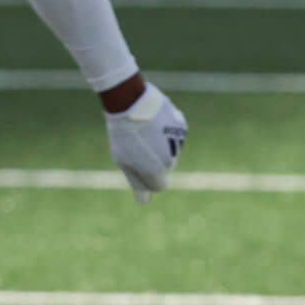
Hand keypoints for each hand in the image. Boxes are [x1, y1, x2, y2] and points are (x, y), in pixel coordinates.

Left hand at [106, 82, 187, 201]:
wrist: (131, 103)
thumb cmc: (123, 134)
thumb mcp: (124, 160)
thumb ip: (137, 182)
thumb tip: (144, 201)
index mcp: (156, 171)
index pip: (160, 186)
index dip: (148, 178)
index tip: (137, 166)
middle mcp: (171, 159)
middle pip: (166, 168)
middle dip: (155, 161)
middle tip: (138, 146)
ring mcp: (178, 142)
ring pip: (172, 151)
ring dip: (161, 145)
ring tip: (144, 132)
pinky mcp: (181, 126)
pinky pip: (175, 135)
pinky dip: (167, 132)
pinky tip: (154, 122)